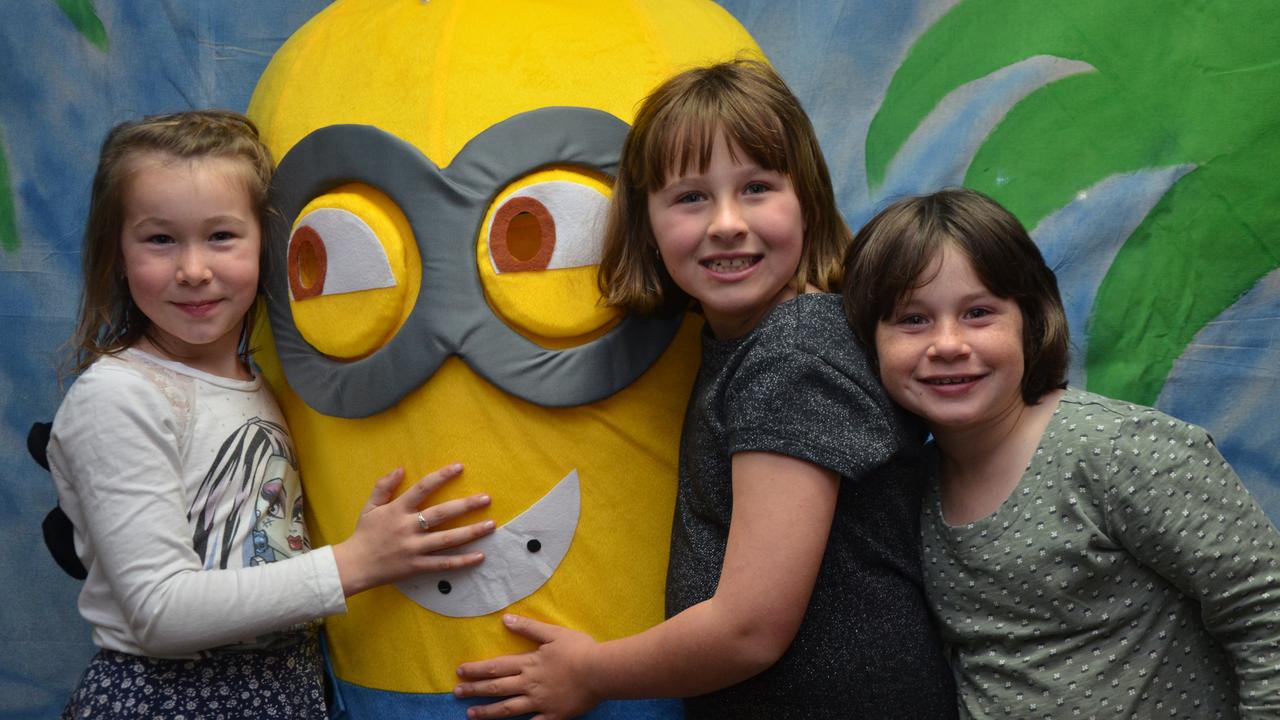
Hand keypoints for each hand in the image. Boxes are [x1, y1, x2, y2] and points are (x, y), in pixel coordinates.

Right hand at [332, 464, 493, 595]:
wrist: (353, 566)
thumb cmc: (364, 534)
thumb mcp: (370, 506)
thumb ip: (384, 486)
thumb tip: (401, 468)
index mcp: (397, 510)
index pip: (423, 488)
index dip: (441, 476)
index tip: (460, 467)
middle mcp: (408, 527)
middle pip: (442, 513)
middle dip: (466, 505)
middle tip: (486, 498)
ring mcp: (414, 548)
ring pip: (447, 539)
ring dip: (471, 532)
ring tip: (491, 525)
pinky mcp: (417, 566)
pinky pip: (443, 563)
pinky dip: (462, 561)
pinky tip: (480, 556)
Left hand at [455, 614, 601, 719]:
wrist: (599, 671)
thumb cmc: (579, 649)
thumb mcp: (553, 633)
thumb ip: (528, 627)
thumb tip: (504, 619)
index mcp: (529, 663)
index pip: (497, 666)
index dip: (477, 669)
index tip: (460, 671)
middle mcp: (529, 684)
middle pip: (497, 687)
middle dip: (475, 690)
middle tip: (456, 692)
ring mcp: (540, 702)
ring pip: (508, 709)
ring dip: (488, 712)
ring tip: (470, 715)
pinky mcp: (553, 716)